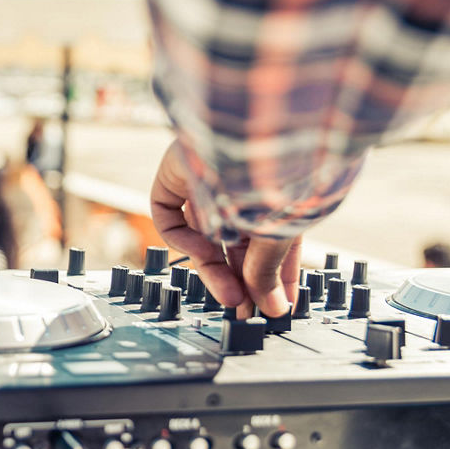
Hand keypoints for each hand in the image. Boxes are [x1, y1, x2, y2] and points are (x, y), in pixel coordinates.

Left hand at [149, 139, 299, 316]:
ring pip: (203, 236)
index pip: (272, 240)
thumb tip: (273, 308)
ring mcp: (205, 181)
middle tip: (247, 312)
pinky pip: (170, 216)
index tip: (278, 306)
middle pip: (236, 244)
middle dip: (243, 279)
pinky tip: (204, 252)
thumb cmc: (279, 180)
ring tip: (232, 301)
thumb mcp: (278, 236)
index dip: (276, 276)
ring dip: (216, 271)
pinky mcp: (175, 176)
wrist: (254, 136)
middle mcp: (239, 187)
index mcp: (273, 195)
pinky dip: (183, 239)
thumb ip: (267, 271)